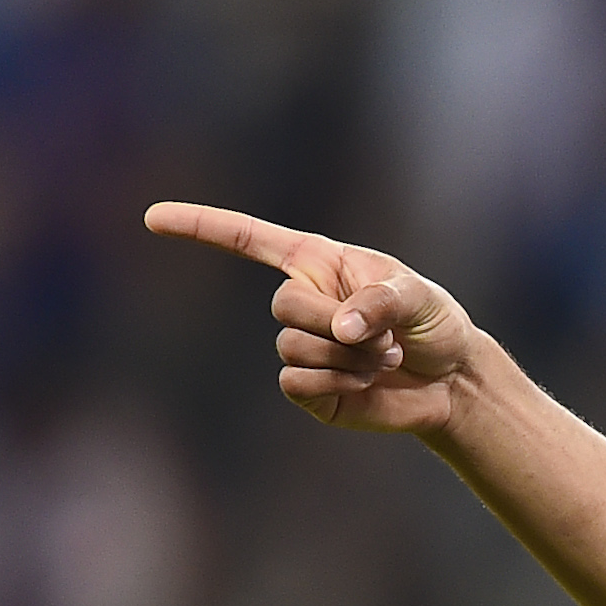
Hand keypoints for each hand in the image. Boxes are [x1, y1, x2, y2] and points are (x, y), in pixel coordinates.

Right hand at [144, 202, 481, 434]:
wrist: (451, 380)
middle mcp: (303, 301)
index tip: (153, 218)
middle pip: (284, 306)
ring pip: (291, 347)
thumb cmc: (436, 323)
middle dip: (337, 323)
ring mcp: (301, 345)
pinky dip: (338, 380)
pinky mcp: (308, 387)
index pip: (250, 239)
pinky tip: (368, 380)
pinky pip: (296, 382)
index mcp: (320, 263)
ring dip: (348, 356)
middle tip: (385, 335)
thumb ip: (381, 301)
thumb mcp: (419, 297)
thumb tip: (338, 326)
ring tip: (383, 357)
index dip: (202, 226)